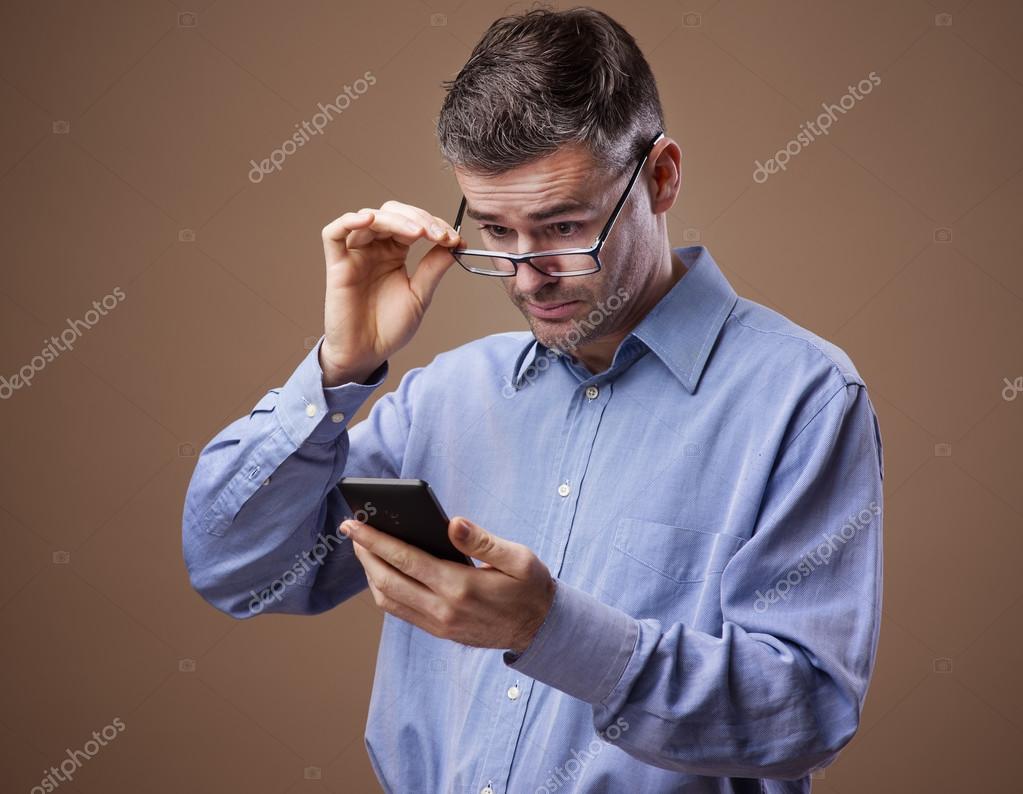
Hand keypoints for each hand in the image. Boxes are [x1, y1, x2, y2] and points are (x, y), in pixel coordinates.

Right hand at [318, 201, 461, 385]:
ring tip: (418, 232)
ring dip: (396, 219)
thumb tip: (456, 242)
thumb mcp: (420, 295)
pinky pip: (333, 233)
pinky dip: (348, 220)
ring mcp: (355, 254)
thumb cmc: (389, 328)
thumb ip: (434, 267)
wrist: (368, 354)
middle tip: (438, 234)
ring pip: (369, 218)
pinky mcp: (337, 265)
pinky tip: (368, 220)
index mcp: (394, 253)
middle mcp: (374, 249)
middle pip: (392, 213)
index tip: (454, 239)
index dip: (434, 225)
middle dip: (419, 218)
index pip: (412, 223)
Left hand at [341, 515, 555, 652]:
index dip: (375, 540)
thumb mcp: (519, 558)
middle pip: (387, 580)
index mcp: (460, 587)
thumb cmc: (530, 587)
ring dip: (369, 573)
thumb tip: (453, 522)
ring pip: (387, 599)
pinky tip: (382, 571)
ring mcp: (438, 624)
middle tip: (350, 530)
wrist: (541, 629)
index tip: (355, 524)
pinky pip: (399, 611)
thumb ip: (483, 541)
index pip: (405, 560)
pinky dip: (383, 590)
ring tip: (363, 548)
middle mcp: (443, 610)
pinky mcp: (438, 631)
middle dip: (364, 553)